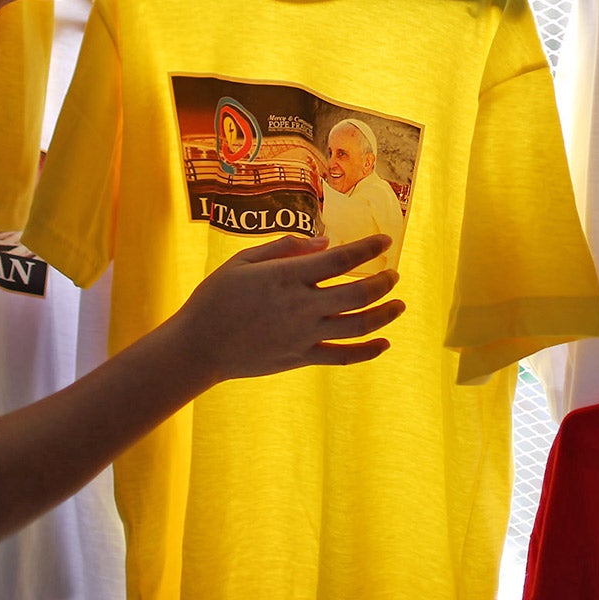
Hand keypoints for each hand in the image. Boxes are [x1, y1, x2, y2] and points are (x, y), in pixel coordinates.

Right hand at [167, 233, 402, 383]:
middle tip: (394, 275)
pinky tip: (384, 342)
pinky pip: (343, 356)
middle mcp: (302, 306)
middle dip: (383, 282)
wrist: (199, 346)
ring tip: (398, 305)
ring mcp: (304, 335)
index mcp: (287, 276)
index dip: (367, 248)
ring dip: (384, 314)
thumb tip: (324, 243)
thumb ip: (285, 248)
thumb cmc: (216, 297)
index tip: (385, 241)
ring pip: (358, 325)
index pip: (340, 259)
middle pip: (358, 293)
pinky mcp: (302, 358)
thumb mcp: (243, 261)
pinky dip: (368, 350)